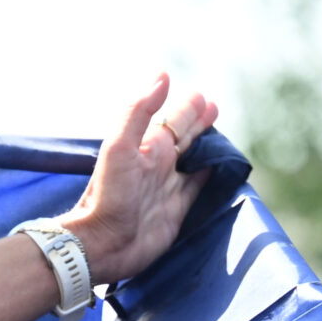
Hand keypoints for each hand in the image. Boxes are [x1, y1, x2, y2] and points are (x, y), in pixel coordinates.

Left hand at [58, 75, 219, 284]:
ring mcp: (169, 188)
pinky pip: (201, 188)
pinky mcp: (178, 210)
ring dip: (207, 148)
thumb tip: (163, 76)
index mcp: (148, 148)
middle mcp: (160, 166)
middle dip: (199, 123)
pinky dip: (213, 176)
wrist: (102, 244)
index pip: (173, 122)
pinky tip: (219, 170)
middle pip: (185, 138)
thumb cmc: (107, 196)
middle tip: (214, 108)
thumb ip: (138, 112)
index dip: (188, 109)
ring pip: (195, 161)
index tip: (203, 97)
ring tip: (218, 136)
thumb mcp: (119, 148)